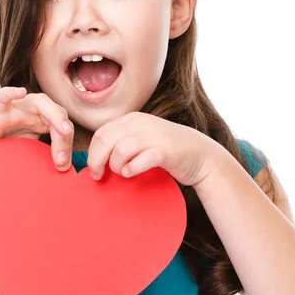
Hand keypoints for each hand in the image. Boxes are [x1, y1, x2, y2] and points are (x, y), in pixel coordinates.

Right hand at [0, 87, 74, 171]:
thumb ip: (46, 154)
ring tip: (64, 130)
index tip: (64, 166)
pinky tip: (21, 91)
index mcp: (44, 118)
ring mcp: (16, 107)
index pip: (64, 126)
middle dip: (64, 137)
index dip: (67, 145)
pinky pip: (3, 97)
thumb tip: (66, 169)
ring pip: (41, 103)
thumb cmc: (5, 144)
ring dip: (54, 116)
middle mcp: (33, 109)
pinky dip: (12, 93)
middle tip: (62, 161)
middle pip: (59, 113)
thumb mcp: (30, 151)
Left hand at [87, 111, 216, 186]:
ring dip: (116, 166)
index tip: (94, 170)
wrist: (201, 155)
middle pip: (105, 140)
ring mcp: (154, 135)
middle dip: (97, 161)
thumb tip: (96, 158)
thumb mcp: (142, 138)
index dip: (92, 153)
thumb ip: (122, 142)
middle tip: (99, 176)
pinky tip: (132, 173)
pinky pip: (140, 159)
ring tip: (123, 173)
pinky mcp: (166, 150)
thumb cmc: (167, 150)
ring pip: (120, 149)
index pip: (101, 133)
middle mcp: (141, 123)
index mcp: (132, 119)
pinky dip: (132, 169)